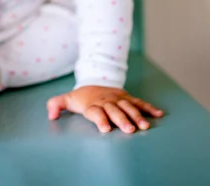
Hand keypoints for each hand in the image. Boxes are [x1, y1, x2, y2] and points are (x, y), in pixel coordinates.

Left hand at [46, 86, 163, 133]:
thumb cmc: (82, 97)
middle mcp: (107, 101)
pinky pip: (140, 102)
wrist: (95, 80)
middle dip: (122, 119)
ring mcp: (118, 99)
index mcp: (92, 104)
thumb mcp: (68, 99)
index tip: (105, 128)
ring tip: (145, 126)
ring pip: (129, 107)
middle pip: (115, 110)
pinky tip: (159, 114)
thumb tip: (51, 115)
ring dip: (137, 116)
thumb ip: (56, 105)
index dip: (100, 119)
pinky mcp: (128, 98)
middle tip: (129, 130)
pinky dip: (149, 108)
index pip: (96, 111)